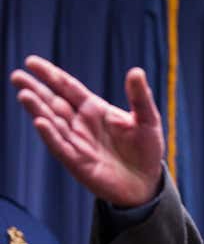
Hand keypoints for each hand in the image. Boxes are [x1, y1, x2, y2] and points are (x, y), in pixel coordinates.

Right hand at [11, 55, 164, 206]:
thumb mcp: (148, 119)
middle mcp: (81, 124)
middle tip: (17, 76)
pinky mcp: (77, 162)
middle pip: (54, 102)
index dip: (51, 75)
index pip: (69, 88)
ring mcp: (77, 142)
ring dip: (38, 109)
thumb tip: (137, 71)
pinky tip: (41, 122)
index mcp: (95, 109)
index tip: (31, 62)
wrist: (146, 182)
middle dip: (36, 89)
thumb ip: (140, 97)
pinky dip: (51, 135)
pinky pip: (61, 146)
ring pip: (53, 123)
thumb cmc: (146, 148)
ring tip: (24, 94)